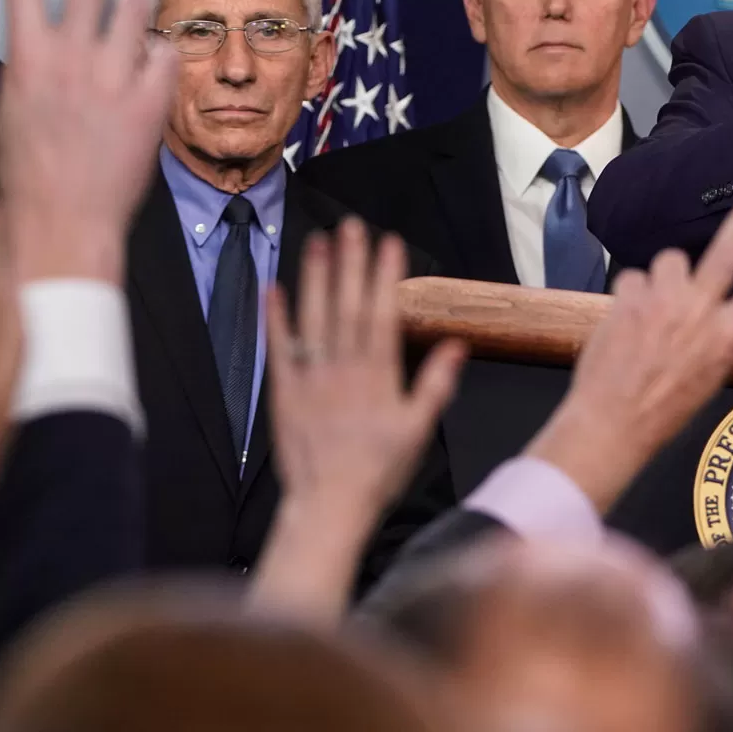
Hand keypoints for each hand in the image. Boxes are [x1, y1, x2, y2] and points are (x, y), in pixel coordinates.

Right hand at [0, 0, 178, 285]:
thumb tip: (52, 41)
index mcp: (29, 59)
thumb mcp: (18, 109)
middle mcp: (72, 60)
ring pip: (137, 9)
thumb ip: (40, 68)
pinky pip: (163, 56)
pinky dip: (158, 55)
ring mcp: (114, 78)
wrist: (64, 220)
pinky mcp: (150, 101)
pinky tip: (150, 69)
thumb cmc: (34, 171)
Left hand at [251, 218, 466, 620]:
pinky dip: (276, 317)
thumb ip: (435, 386)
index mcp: (378, 376)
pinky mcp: (284, 392)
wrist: (329, 506)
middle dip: (351, 263)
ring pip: (313, 318)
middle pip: (347, 306)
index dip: (385, 277)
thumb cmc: (380, 472)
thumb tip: (456, 345)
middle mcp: (342, 369)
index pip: (382, 314)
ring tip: (318, 241)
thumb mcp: (418, 431)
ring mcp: (310, 378)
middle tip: (352, 225)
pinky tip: (276, 287)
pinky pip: (279, 348)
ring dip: (316, 278)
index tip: (390, 243)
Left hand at [526, 172, 732, 514]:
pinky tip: (628, 323)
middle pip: (729, 248)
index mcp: (726, 335)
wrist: (611, 422)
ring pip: (671, 260)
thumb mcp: (710, 379)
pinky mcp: (629, 294)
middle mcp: (699, 310)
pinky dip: (633, 296)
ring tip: (655, 312)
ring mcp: (663, 299)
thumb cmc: (664, 409)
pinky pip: (635, 278)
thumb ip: (725, 342)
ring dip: (666, 279)